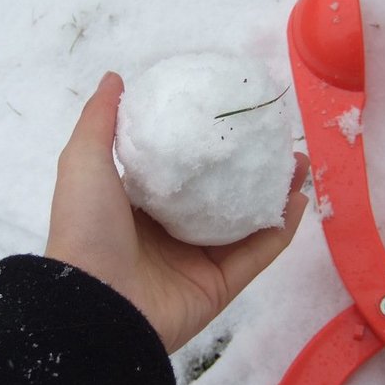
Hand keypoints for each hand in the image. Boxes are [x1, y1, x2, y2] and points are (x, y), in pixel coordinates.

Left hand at [45, 72, 308, 352]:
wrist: (94, 307)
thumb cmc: (88, 227)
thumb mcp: (84, 162)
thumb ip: (100, 120)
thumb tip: (115, 77)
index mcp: (144, 203)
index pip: (184, 167)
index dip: (208, 141)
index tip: (232, 114)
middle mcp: (175, 229)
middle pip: (223, 191)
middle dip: (250, 164)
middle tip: (275, 137)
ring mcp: (201, 258)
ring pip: (248, 218)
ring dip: (275, 190)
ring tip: (299, 162)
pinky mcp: (223, 284)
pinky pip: (259, 252)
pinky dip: (282, 227)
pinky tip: (300, 198)